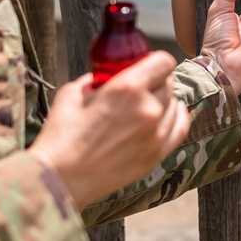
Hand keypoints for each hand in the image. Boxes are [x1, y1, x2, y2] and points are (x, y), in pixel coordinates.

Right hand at [27, 52, 189, 208]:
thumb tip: (106, 76)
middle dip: (156, 80)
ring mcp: (155, 134)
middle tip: (143, 85)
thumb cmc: (62, 136)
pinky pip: (180, 128)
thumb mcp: (73, 92)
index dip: (156, 60)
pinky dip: (177, 116)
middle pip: (168, 83)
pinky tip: (172, 112)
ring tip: (148, 102)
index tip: (149, 64)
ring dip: (164, 99)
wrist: (60, 179)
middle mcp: (148, 109)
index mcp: (127, 88)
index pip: (163, 62)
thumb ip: (96, 78)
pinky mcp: (157, 154)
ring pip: (174, 104)